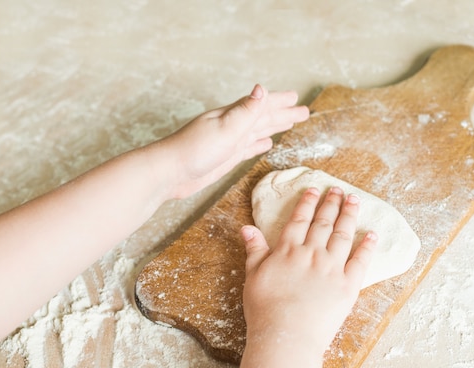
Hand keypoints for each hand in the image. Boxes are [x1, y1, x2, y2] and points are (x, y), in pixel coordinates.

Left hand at [154, 84, 309, 198]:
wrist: (170, 173)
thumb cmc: (194, 150)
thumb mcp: (225, 128)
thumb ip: (246, 111)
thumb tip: (262, 89)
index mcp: (232, 116)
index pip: (261, 105)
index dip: (279, 101)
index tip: (296, 98)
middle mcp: (232, 126)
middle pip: (263, 117)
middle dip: (283, 113)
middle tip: (303, 111)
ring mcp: (229, 142)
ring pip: (258, 131)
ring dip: (274, 126)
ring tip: (289, 123)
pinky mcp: (225, 157)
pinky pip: (248, 147)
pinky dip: (258, 144)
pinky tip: (266, 144)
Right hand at [240, 186, 377, 355]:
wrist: (286, 337)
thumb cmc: (265, 310)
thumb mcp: (253, 276)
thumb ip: (254, 250)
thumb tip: (247, 227)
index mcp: (288, 250)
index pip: (299, 219)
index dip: (307, 202)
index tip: (314, 189)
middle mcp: (311, 253)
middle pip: (323, 223)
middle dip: (332, 203)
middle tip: (339, 190)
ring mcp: (332, 268)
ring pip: (343, 235)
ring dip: (349, 216)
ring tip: (355, 201)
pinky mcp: (348, 285)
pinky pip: (360, 261)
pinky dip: (367, 246)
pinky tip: (372, 234)